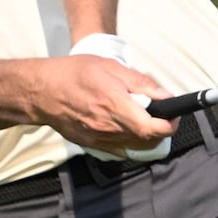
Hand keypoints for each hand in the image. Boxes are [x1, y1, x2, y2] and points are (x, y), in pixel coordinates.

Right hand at [39, 40, 175, 159]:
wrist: (42, 91)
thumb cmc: (75, 73)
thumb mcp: (111, 67)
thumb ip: (142, 83)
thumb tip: (166, 96)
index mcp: (114, 105)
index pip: (152, 128)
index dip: (170, 124)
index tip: (175, 115)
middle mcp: (108, 127)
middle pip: (148, 141)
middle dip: (162, 130)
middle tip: (163, 115)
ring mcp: (99, 139)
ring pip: (136, 148)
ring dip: (147, 136)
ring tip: (144, 117)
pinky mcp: (92, 145)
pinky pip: (120, 150)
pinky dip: (131, 141)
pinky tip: (127, 126)